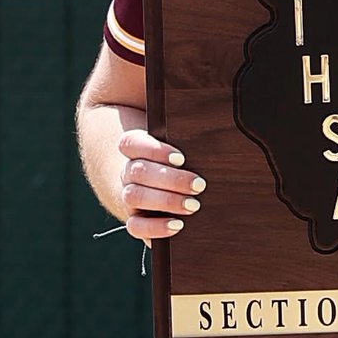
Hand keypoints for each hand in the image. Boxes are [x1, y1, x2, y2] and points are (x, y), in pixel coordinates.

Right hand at [118, 129, 205, 245]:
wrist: (147, 177)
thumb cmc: (170, 153)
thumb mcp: (173, 135)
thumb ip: (182, 127)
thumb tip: (211, 110)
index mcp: (133, 147)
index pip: (132, 143)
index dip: (154, 150)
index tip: (181, 158)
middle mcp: (127, 171)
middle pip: (138, 172)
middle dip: (171, 179)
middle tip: (199, 185)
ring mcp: (128, 195)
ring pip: (134, 196)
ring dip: (165, 201)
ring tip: (193, 205)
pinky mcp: (134, 219)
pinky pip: (135, 227)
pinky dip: (154, 228)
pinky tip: (177, 225)